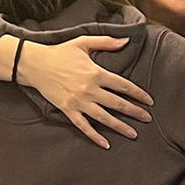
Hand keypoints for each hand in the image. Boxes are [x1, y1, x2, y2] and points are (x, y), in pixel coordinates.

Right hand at [12, 36, 153, 148]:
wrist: (35, 64)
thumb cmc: (60, 52)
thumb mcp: (83, 42)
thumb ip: (106, 42)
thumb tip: (127, 40)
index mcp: (96, 73)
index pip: (123, 85)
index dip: (138, 94)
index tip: (149, 101)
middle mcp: (89, 89)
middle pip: (117, 103)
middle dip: (134, 112)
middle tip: (148, 119)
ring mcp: (78, 101)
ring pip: (104, 118)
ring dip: (120, 126)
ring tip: (133, 134)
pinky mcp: (68, 110)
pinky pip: (83, 126)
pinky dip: (94, 136)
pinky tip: (105, 144)